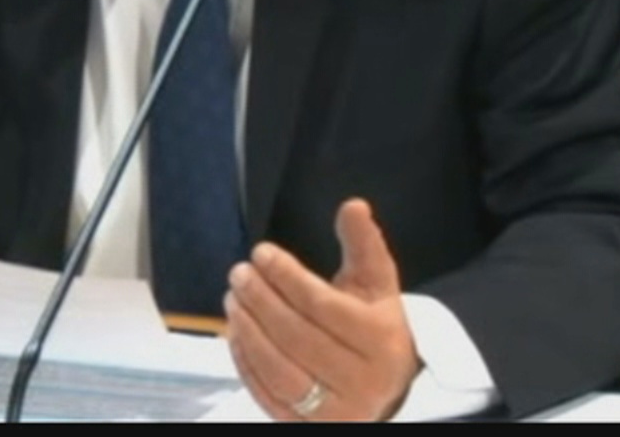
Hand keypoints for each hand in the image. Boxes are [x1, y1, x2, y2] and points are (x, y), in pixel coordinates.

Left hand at [223, 199, 419, 421]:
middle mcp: (364, 381)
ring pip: (281, 370)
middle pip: (298, 336)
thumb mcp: (377, 284)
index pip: (324, 305)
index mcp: (382, 340)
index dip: (288, 277)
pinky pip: (269, 397)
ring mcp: (336, 411)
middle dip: (262, 300)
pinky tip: (235, 334)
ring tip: (232, 300)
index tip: (261, 254)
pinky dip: (246, 364)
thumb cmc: (374, 327)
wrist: (386, 388)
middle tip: (239, 273)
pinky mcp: (309, 427)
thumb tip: (353, 205)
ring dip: (249, 332)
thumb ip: (364, 245)